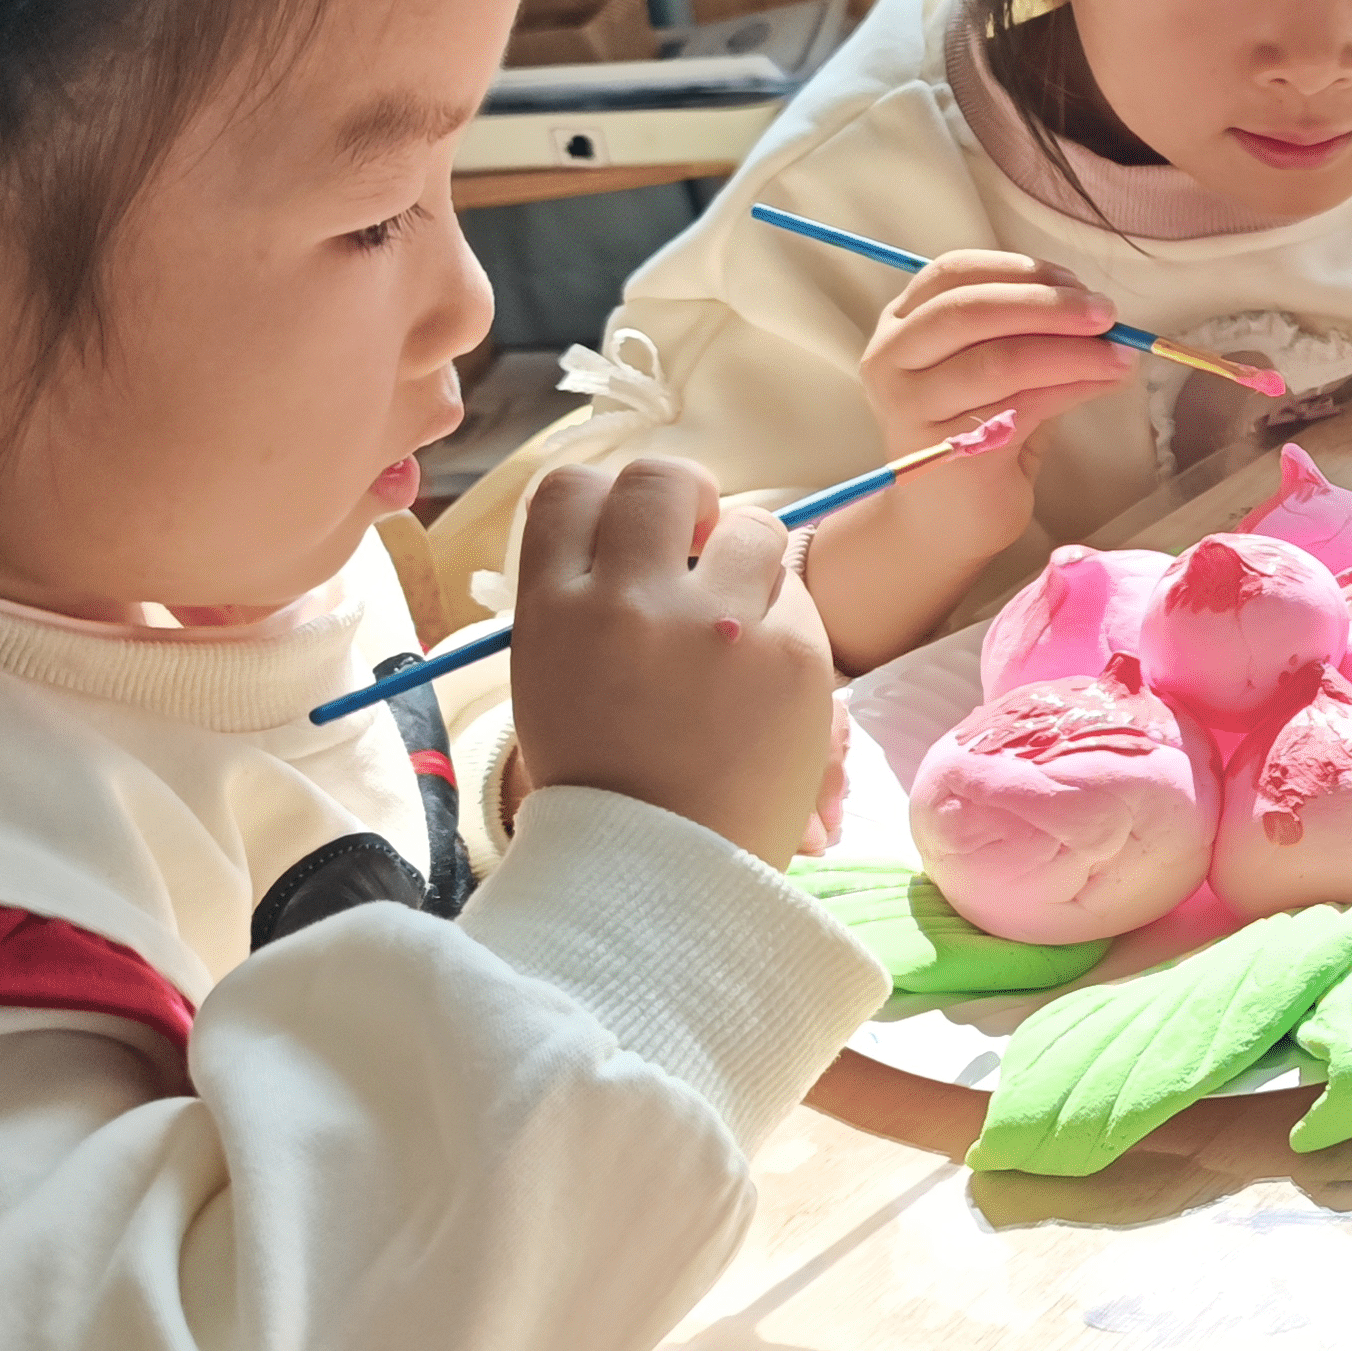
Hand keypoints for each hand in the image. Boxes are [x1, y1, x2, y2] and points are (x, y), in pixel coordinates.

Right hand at [507, 459, 841, 869]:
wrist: (663, 872)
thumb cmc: (605, 781)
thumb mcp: (553, 681)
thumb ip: (586, 602)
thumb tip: (635, 537)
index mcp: (554, 608)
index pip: (570, 489)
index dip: (607, 501)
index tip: (634, 534)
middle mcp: (630, 599)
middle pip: (662, 478)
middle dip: (688, 499)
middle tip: (701, 545)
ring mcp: (718, 622)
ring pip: (752, 523)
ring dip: (749, 558)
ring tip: (739, 619)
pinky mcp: (792, 651)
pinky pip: (798, 594)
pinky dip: (786, 621)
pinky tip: (764, 675)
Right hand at [852, 246, 1136, 566]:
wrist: (942, 524)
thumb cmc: (976, 436)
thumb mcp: (995, 371)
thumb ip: (1028, 336)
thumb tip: (1096, 313)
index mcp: (900, 325)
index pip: (954, 274)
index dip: (1020, 270)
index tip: (1076, 282)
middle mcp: (892, 359)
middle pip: (970, 311)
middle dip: (1048, 306)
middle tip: (1106, 314)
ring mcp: (912, 406)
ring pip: (999, 360)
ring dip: (1072, 351)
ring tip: (1119, 355)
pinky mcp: (946, 450)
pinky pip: (1020, 404)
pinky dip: (1073, 386)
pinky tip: (1105, 381)